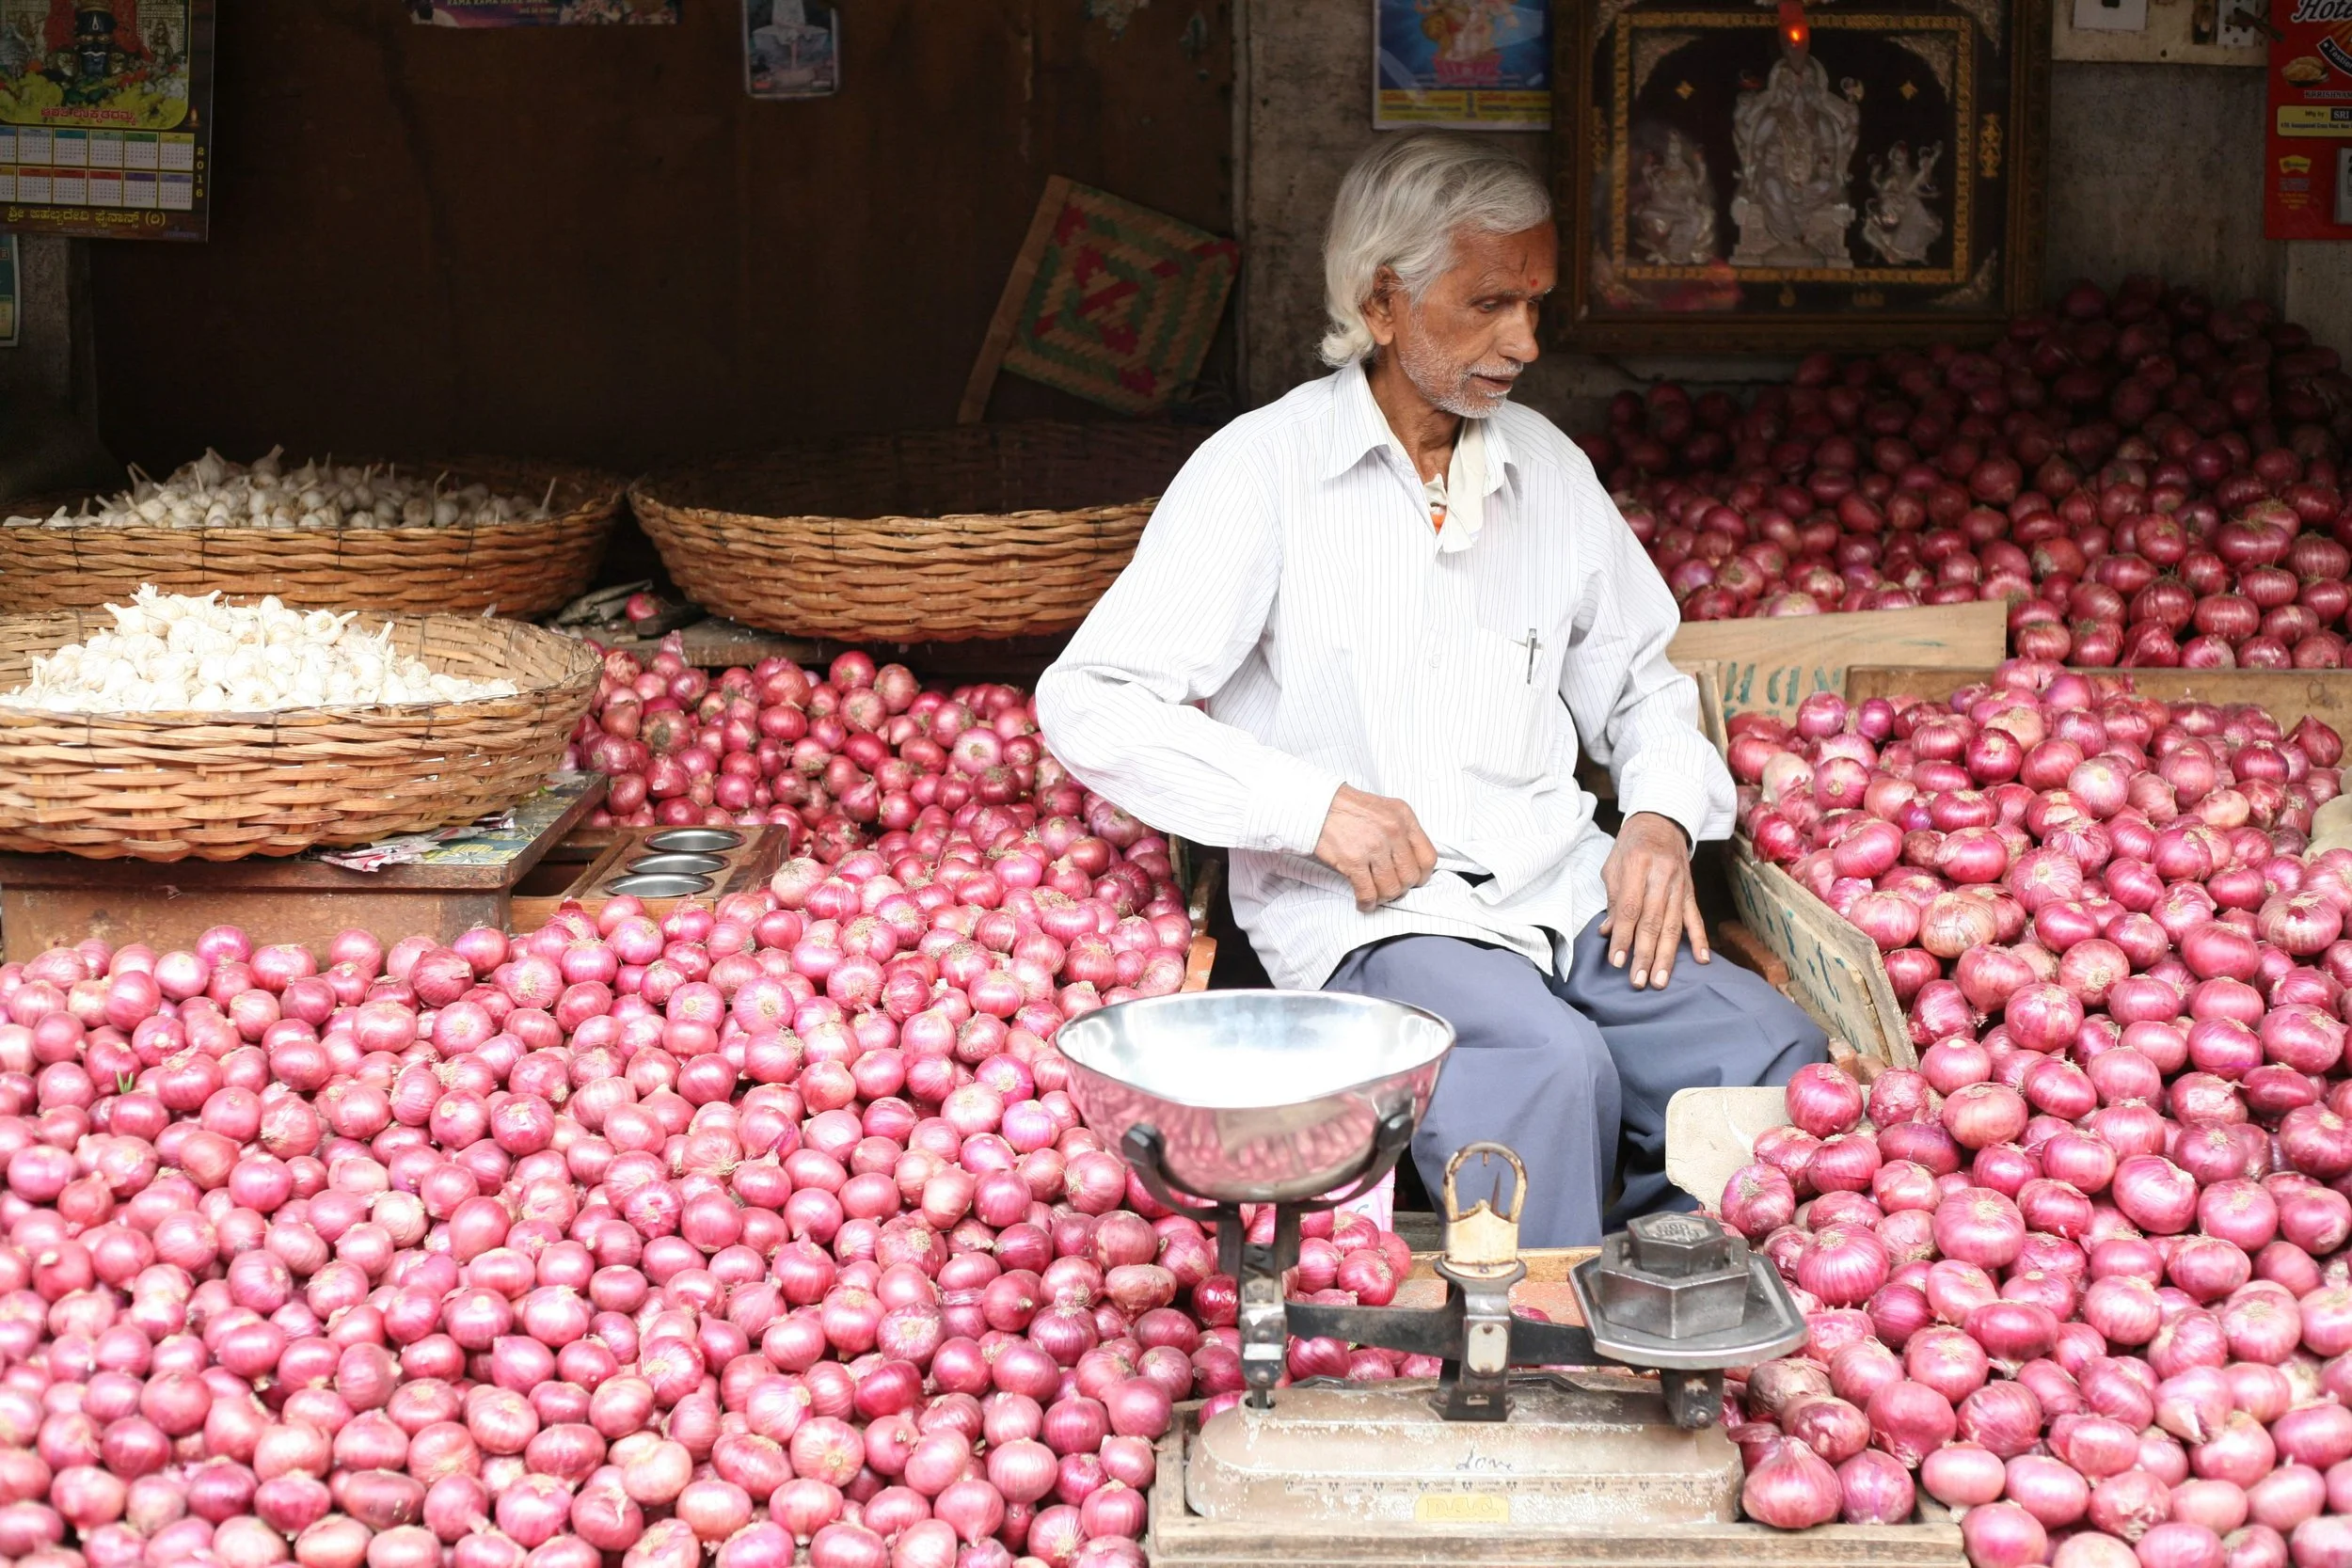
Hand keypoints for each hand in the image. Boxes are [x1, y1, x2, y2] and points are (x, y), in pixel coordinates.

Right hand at [1313, 785, 1438, 912]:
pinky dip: (1366, 903)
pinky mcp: (1353, 860)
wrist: (1317, 804)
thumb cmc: (1349, 809)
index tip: (1412, 880)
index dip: (1422, 875)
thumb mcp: (1386, 809)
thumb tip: (1411, 862)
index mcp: (1404, 817)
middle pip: (1410, 876)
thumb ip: (1402, 832)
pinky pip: (1368, 892)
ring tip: (1375, 895)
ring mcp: (1373, 846)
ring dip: (1384, 898)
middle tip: (1389, 888)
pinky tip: (1363, 902)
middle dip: (1401, 888)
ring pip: (1391, 888)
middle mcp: (1393, 830)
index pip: (1428, 857)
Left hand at [1599, 811, 1708, 989]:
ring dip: (1666, 956)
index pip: (1629, 907)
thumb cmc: (1631, 846)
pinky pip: (1695, 917)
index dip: (1623, 936)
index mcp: (1637, 864)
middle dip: (1644, 954)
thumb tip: (1607, 932)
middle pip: (1652, 920)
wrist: (1662, 822)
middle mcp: (1661, 874)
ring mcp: (1680, 884)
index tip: (1617, 961)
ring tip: (1660, 980)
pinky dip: (1699, 939)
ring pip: (1674, 924)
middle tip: (1638, 981)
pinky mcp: (1691, 891)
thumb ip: (1613, 899)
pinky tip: (1701, 960)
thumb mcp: (1613, 865)